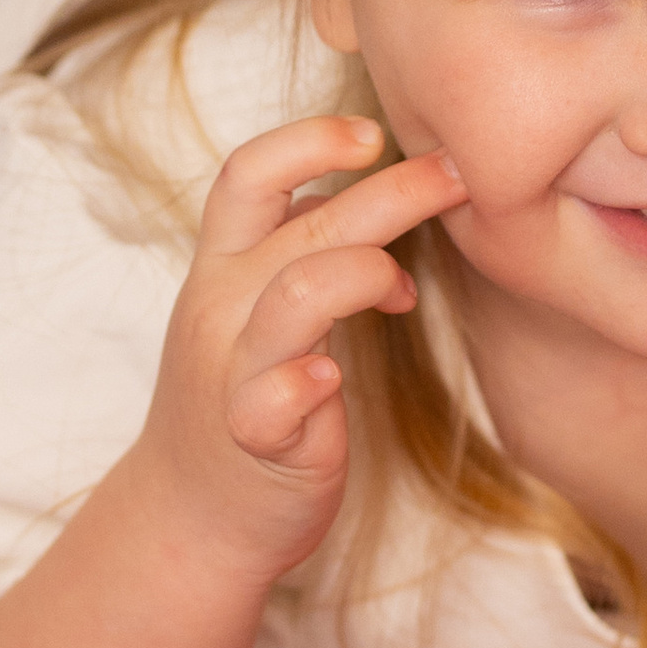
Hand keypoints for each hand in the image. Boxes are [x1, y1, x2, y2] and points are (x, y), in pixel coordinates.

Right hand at [135, 116, 463, 584]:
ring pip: (296, 295)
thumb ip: (304, 247)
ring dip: (366, 274)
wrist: (188, 514)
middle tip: (458, 174)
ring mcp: (233, 372)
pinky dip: (305, 381)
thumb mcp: (254, 305)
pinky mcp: (253, 438)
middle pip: (305, 223)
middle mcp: (220, 306)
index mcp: (222, 265)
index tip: (373, 133)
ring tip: (403, 293)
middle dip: (393, 191)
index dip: (309, 139)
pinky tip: (331, 378)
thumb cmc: (242, 393)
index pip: (249, 173)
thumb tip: (380, 194)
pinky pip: (272, 399)